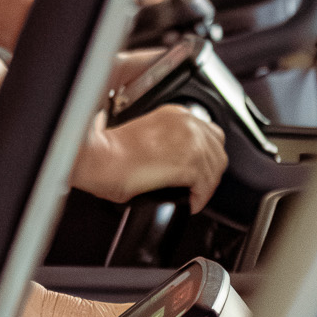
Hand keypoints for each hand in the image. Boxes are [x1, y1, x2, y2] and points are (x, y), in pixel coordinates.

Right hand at [73, 106, 226, 212]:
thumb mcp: (144, 136)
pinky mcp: (188, 161)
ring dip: (205, 186)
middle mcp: (186, 122)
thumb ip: (167, 143)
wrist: (99, 159)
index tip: (199, 170)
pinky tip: (189, 203)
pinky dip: (200, 198)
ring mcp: (189, 140)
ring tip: (193, 197)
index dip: (206, 155)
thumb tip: (177, 165)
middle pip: (217, 149)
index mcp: (174, 114)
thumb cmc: (109, 153)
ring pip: (215, 168)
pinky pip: (206, 184)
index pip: (209, 133)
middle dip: (210, 171)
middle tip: (198, 187)